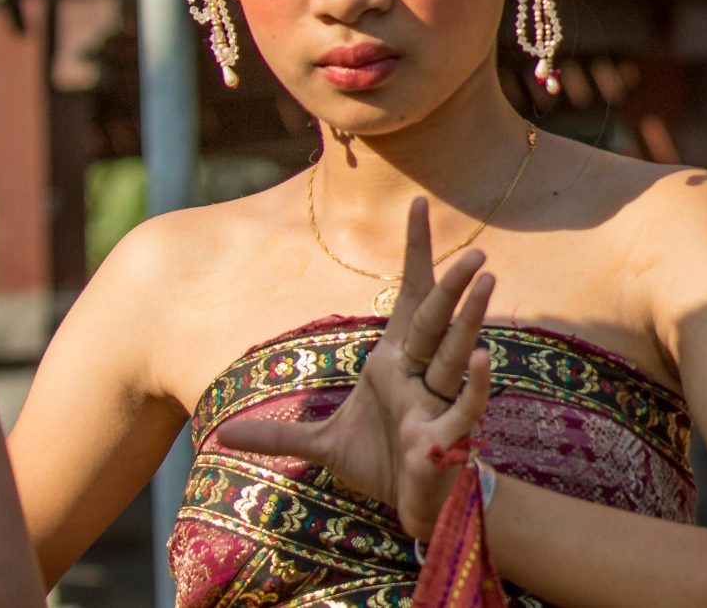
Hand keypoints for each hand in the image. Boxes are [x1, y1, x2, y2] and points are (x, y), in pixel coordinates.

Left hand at [217, 197, 496, 536]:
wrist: (411, 505)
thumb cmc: (380, 461)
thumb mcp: (321, 445)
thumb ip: (278, 435)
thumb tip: (220, 434)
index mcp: (397, 361)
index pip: (411, 296)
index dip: (416, 251)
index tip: (419, 203)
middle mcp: (421, 373)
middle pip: (435, 320)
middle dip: (453, 283)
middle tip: (475, 248)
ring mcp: (436, 403)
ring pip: (456, 354)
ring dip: (469, 318)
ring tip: (486, 280)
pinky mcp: (445, 438)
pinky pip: (465, 406)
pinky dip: (475, 385)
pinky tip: (484, 358)